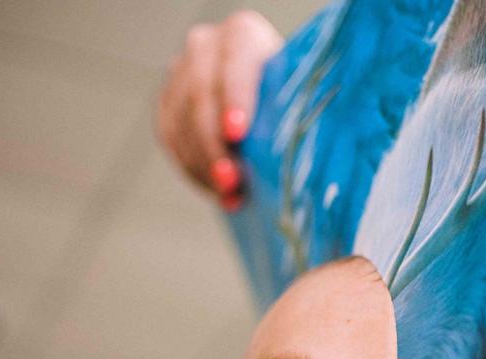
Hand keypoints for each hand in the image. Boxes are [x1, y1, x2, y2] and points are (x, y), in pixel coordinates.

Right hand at [157, 10, 282, 209]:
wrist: (265, 98)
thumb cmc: (292, 98)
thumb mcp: (298, 95)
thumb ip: (293, 109)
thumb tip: (317, 149)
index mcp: (242, 35)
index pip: (234, 66)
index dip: (235, 100)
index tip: (238, 134)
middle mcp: (206, 46)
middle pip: (201, 97)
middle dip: (215, 146)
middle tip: (232, 182)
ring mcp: (180, 72)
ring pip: (181, 120)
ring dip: (204, 164)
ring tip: (230, 196)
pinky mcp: (168, 102)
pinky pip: (170, 137)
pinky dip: (191, 167)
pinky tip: (215, 191)